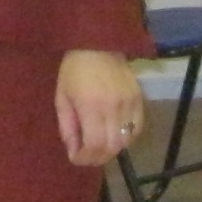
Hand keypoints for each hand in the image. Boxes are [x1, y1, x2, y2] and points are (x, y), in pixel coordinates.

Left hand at [55, 49, 142, 168]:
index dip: (86, 158)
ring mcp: (129, 103)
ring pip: (126, 140)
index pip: (95, 145)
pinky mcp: (139, 98)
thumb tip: (74, 152)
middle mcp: (113, 107)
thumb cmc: (74, 70)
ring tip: (100, 146)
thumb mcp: (62, 97)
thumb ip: (67, 127)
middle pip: (112, 147)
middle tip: (87, 156)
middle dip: (97, 157)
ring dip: (112, 149)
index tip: (76, 158)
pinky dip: (127, 137)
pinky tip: (116, 135)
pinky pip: (137, 128)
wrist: (97, 43)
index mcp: (91, 106)